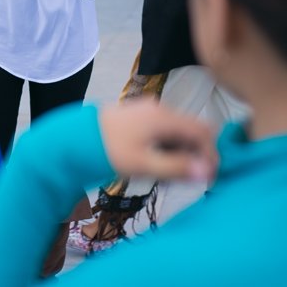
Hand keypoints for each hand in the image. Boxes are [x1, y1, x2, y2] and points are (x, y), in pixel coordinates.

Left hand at [99, 98, 216, 181]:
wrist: (75, 138)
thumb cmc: (109, 151)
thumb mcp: (144, 164)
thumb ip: (177, 168)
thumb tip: (207, 172)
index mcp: (164, 117)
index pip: (202, 131)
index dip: (210, 154)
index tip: (208, 177)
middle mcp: (160, 109)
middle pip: (191, 130)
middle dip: (195, 154)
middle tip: (187, 178)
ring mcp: (149, 111)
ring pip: (178, 132)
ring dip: (180, 152)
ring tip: (168, 175)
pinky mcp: (140, 117)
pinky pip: (164, 131)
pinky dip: (167, 147)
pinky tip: (156, 163)